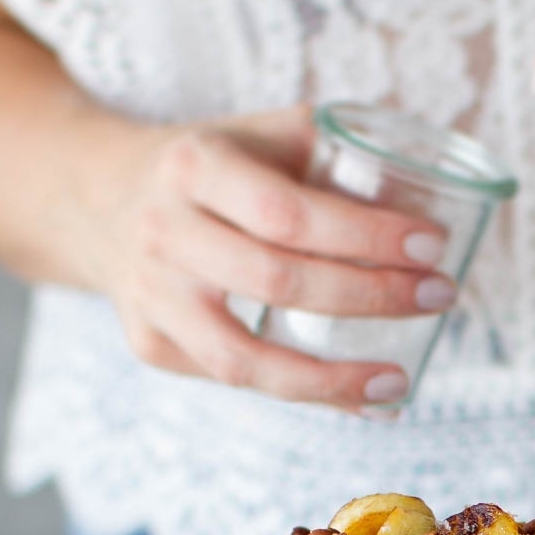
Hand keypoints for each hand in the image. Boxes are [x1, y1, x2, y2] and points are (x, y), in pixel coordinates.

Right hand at [90, 107, 453, 413]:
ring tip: (401, 382)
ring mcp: (151, 298)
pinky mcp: (153, 346)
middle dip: (372, 296)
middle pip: (278, 282)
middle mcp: (163, 234)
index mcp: (193, 167)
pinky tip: (361, 399)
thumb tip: (428, 198)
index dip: (366, 235)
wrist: (94, 196)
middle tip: (440, 296)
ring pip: (247, 360)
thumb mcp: (255, 135)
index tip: (433, 246)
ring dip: (335, 379)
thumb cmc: (208, 166)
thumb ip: (330, 153)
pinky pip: (239, 383)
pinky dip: (308, 395)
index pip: (288, 212)